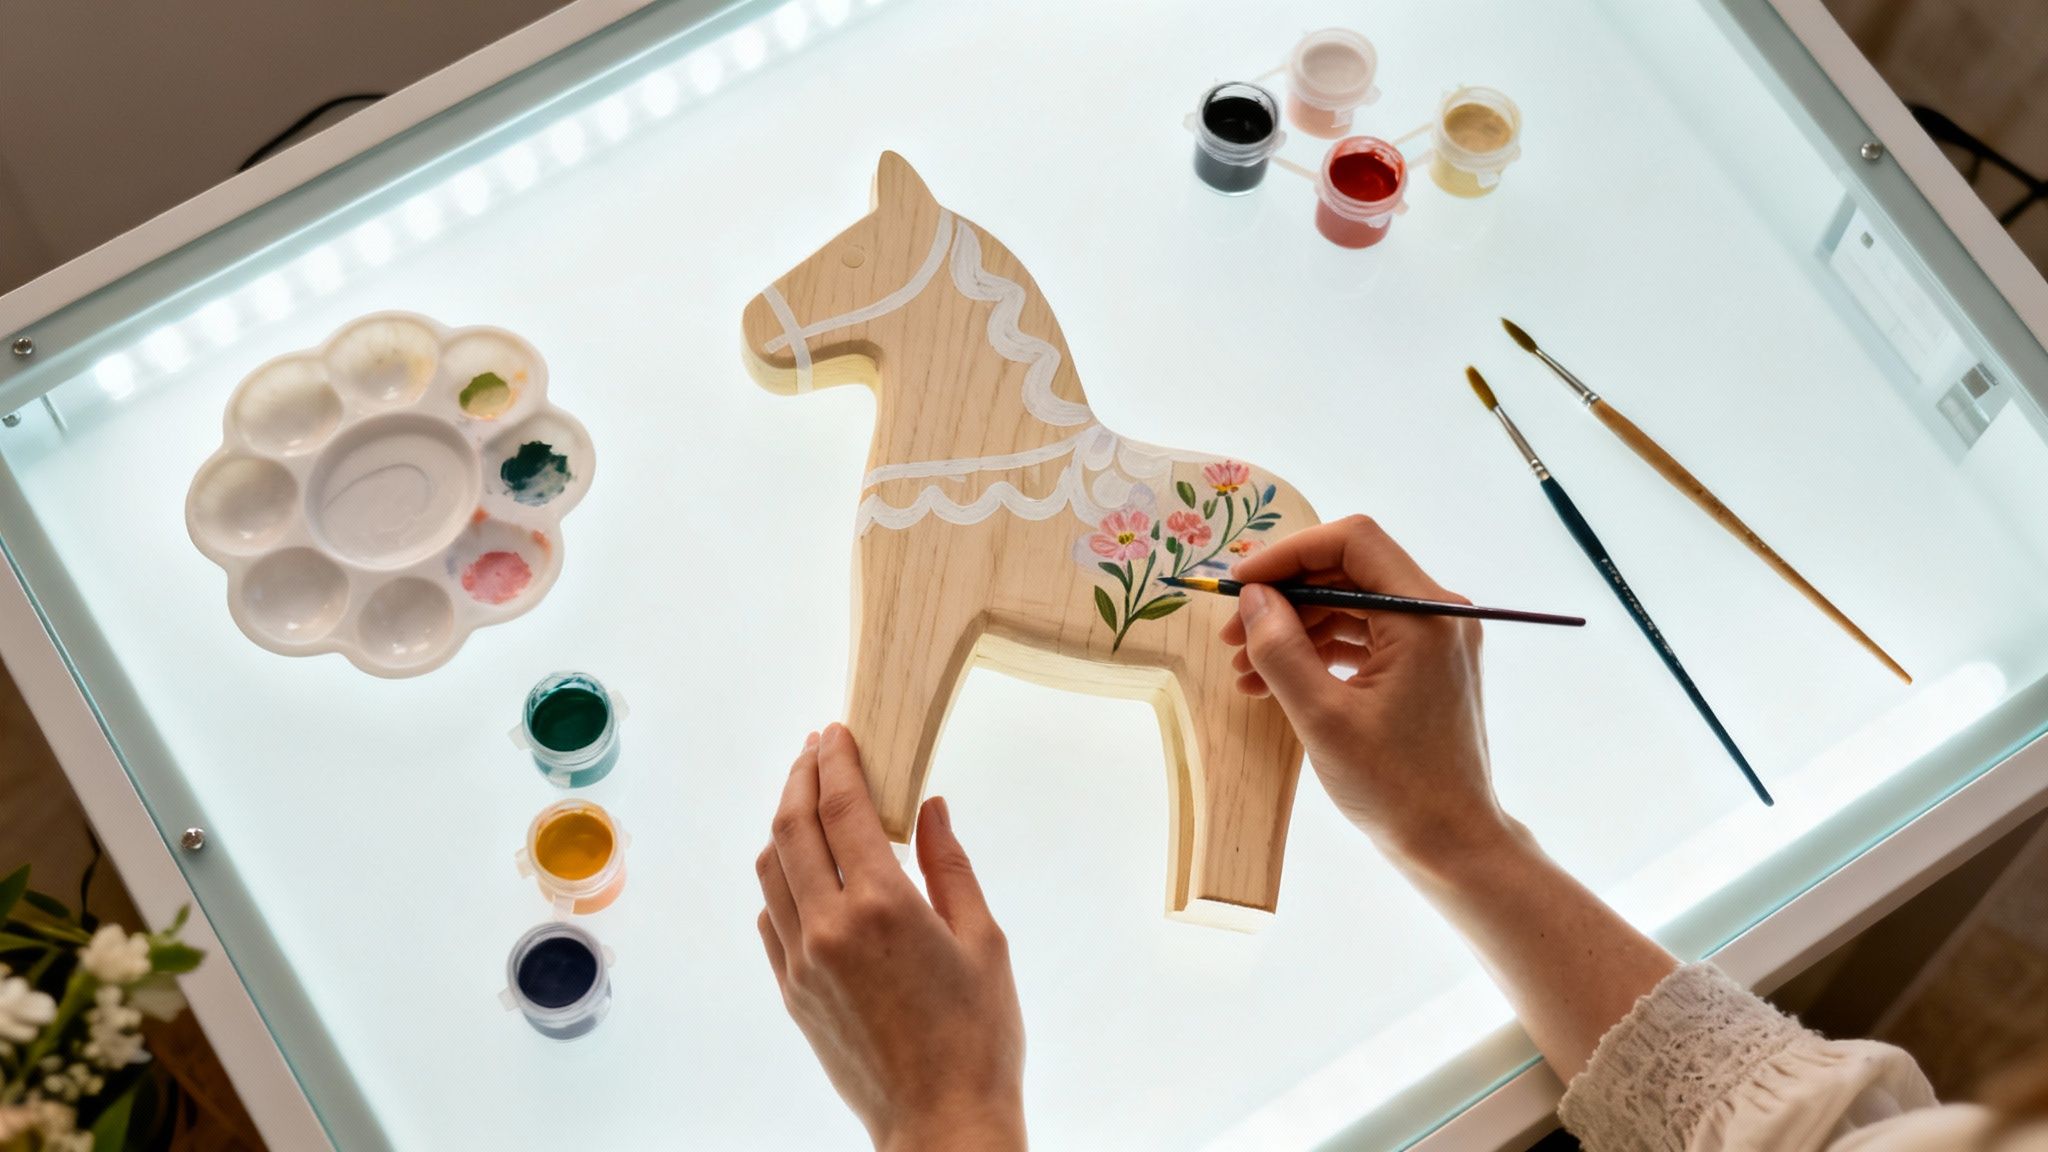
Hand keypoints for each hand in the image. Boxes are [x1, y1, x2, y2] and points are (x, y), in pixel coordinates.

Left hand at [756, 724, 1026, 1151]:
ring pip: (770, 869)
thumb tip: (929, 806)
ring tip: (804, 800)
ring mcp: (802, 962)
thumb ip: (949, 865)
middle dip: (800, 777)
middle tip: (816, 748)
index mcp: (883, 906)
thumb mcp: (983, 940)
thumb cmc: (978, 1037)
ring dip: (782, 824)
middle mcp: (830, 927)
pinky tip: (802, 871)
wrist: (941, 1123)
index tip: (836, 731)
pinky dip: (780, 879)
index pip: (843, 807)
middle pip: (792, 827)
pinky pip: (771, 917)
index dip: (836, 760)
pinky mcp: (792, 991)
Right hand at [1219, 515, 1517, 871]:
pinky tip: (1275, 682)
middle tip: (1231, 636)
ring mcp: (1436, 641)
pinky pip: (1365, 636)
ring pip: (1352, 605)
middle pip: (1349, 571)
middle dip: (1285, 597)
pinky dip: (1320, 651)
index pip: (1352, 541)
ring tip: (1245, 670)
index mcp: (1426, 615)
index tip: (1240, 586)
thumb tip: (1252, 598)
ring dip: (1296, 629)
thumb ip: (1281, 649)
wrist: (1453, 844)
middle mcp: (1439, 615)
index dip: (1288, 555)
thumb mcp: (1322, 717)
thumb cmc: (1395, 786)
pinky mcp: (1426, 667)